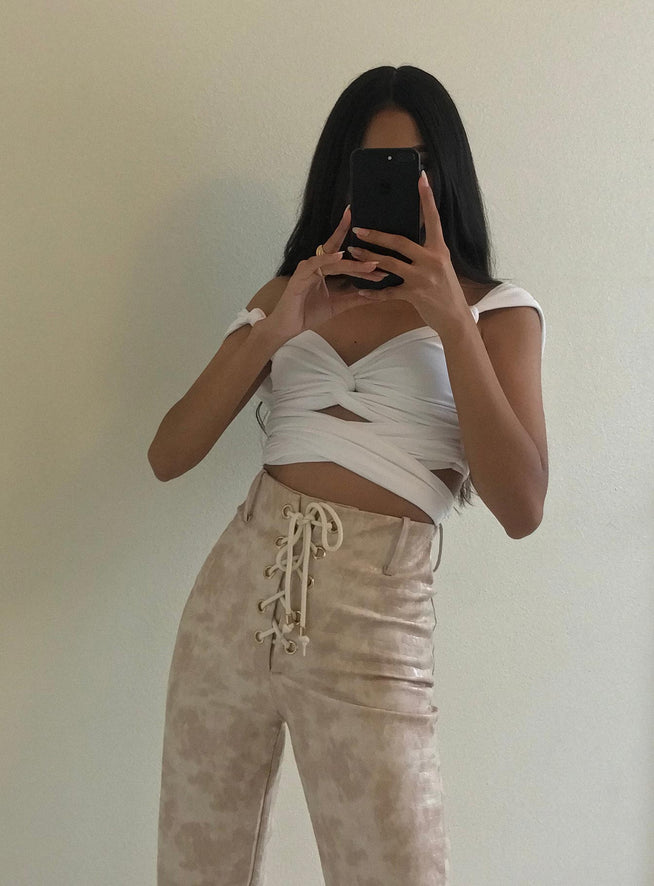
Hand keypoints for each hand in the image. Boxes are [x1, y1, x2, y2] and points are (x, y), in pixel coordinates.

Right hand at [266, 205, 388, 341]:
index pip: (343, 255)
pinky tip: (340, 256)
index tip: (378, 254)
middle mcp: (316, 264)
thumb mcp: (338, 305)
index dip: (360, 254)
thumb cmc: (308, 313)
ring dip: (353, 263)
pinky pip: (315, 264)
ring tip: (371, 265)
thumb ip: (355, 298)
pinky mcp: (300, 275)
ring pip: (333, 261)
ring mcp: (308, 268)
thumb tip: (376, 295)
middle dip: (360, 254)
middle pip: (340, 253)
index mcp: (324, 268)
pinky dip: (327, 259)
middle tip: (380, 257)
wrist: (289, 326)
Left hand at [346, 171, 469, 335]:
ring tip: (353, 252)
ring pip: (389, 264)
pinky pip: (389, 292)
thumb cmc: (446, 290)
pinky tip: (361, 291)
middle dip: (377, 235)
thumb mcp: (441, 265)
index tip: (421, 177)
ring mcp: (423, 278)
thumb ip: (426, 252)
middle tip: (359, 229)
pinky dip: (374, 292)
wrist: (454, 318)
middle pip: (400, 242)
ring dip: (368, 258)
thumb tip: (405, 238)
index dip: (426, 198)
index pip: (433, 219)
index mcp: (439, 249)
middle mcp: (432, 260)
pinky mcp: (414, 295)